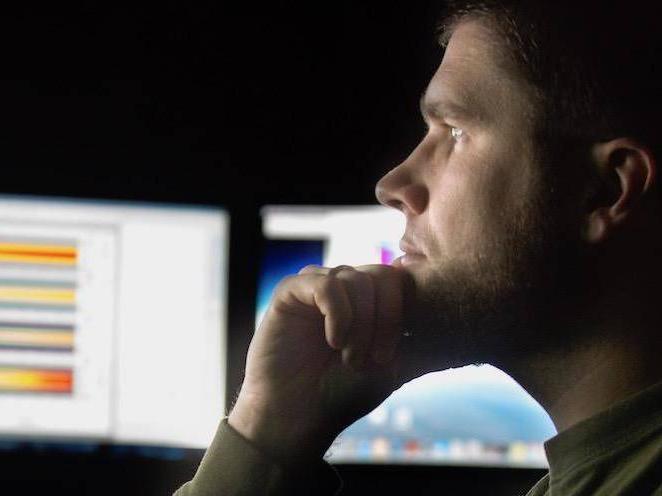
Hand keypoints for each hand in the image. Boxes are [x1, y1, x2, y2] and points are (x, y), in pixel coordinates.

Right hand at [229, 264, 409, 460]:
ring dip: (361, 325)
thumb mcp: (395, 365)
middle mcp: (345, 286)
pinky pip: (327, 285)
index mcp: (369, 298)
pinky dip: (338, 315)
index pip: (401, 279)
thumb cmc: (345, 391)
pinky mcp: (291, 291)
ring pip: (356, 280)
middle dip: (385, 319)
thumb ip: (419, 338)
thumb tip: (454, 325)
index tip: (390, 355)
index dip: (402, 314)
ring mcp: (318, 285)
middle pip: (382, 275)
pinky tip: (333, 341)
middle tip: (372, 358)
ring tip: (349, 358)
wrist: (300, 414)